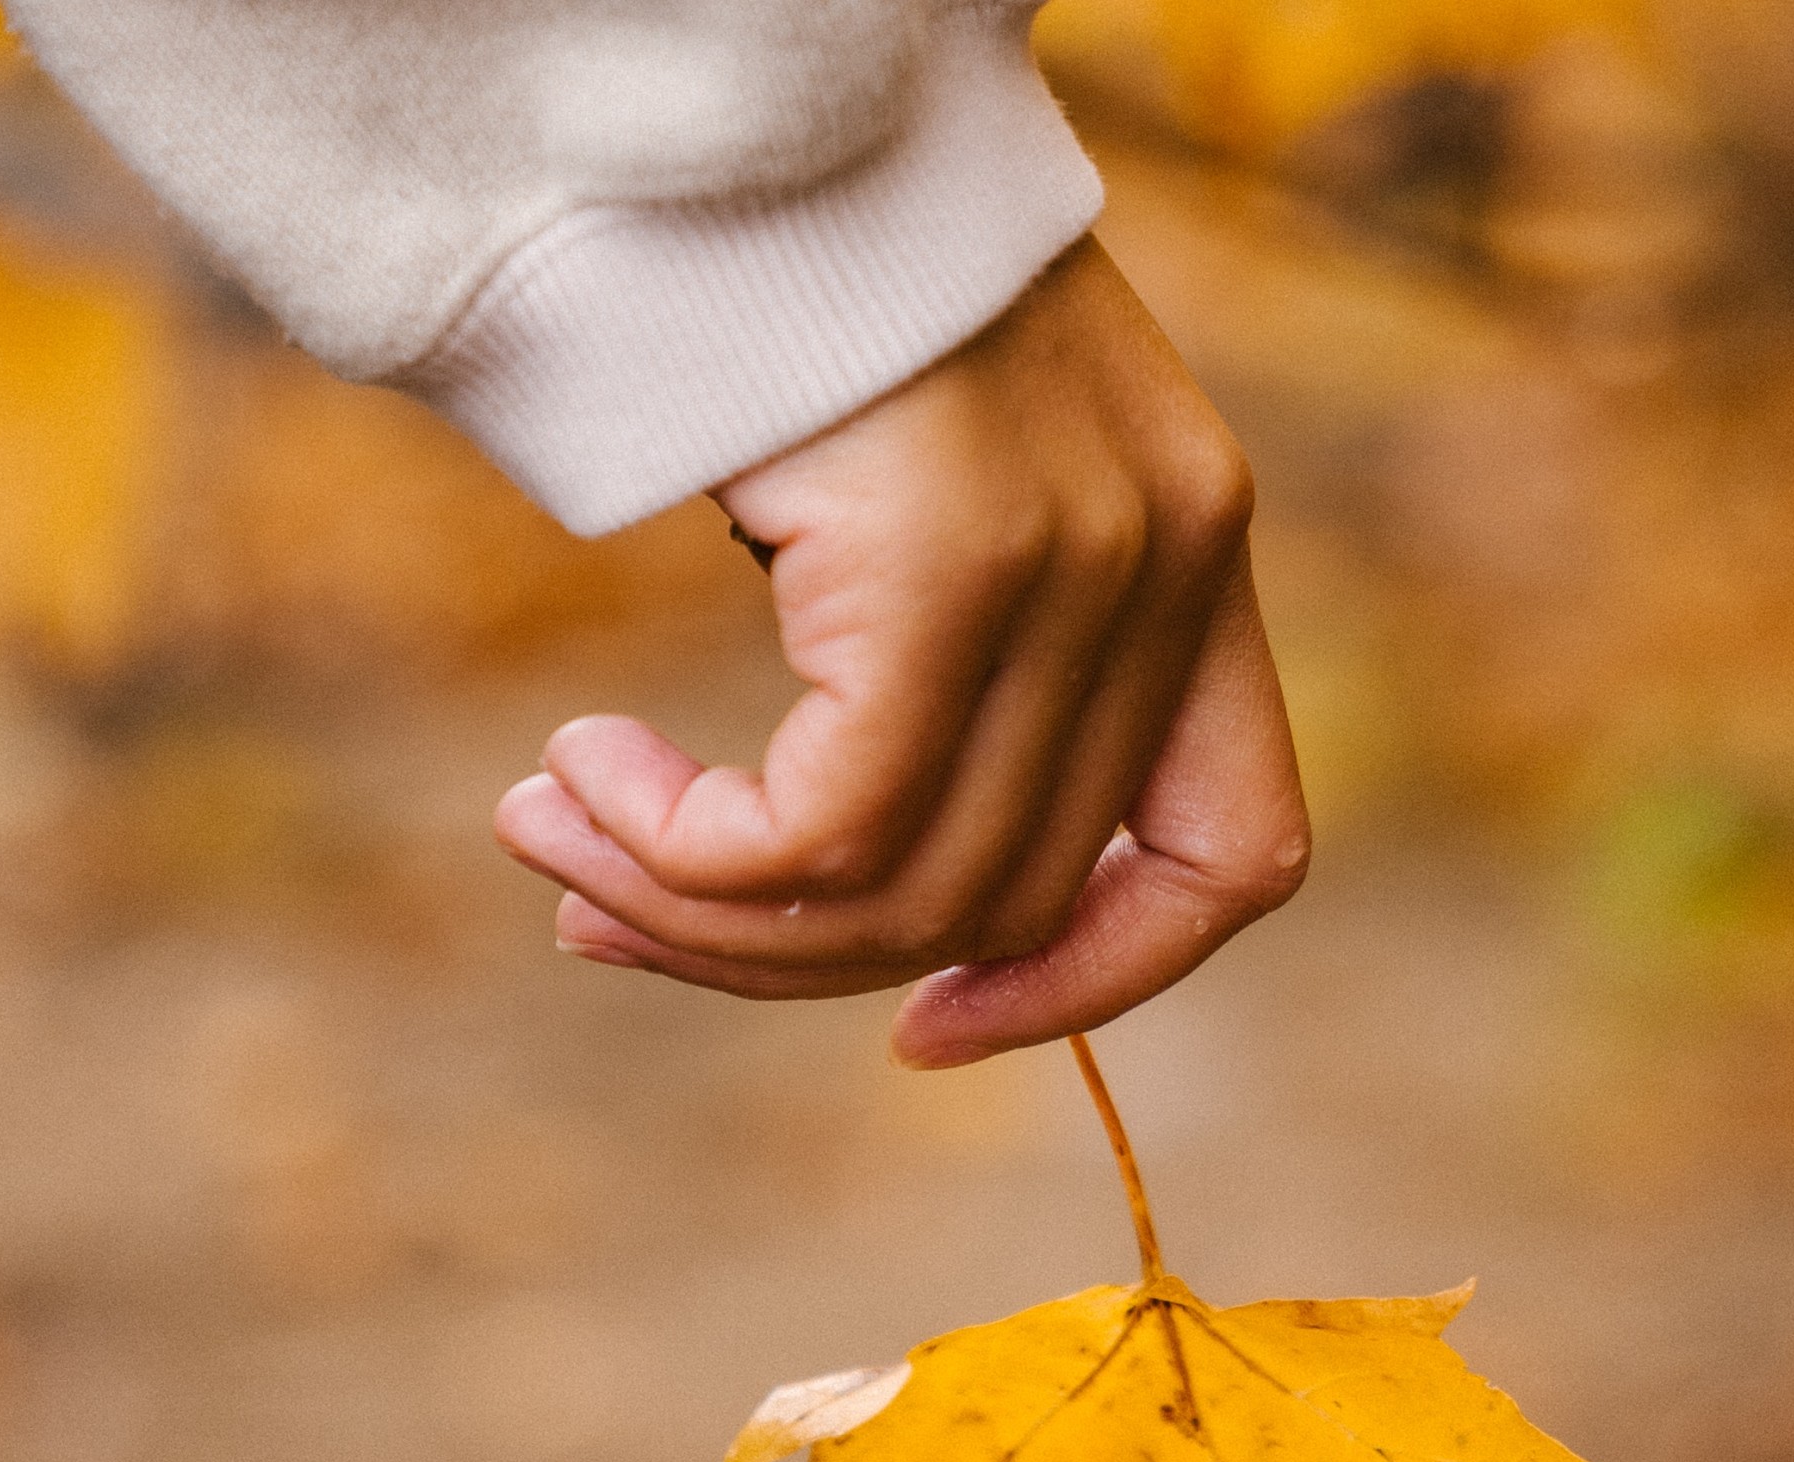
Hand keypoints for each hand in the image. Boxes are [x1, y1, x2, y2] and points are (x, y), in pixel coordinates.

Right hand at [493, 235, 1308, 1067]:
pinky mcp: (954, 562)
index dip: (1097, 982)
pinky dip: (688, 853)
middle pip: (1005, 896)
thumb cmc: (801, 287)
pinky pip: (828, 830)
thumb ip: (950, 662)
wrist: (742, 101)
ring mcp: (1080, 564)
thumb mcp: (927, 487)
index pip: (1237, 853)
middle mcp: (1168, 566)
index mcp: (1195, 556)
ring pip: (905, 890)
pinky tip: (580, 780)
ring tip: (555, 841)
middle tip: (600, 912)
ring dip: (700, 909)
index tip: (924, 1029)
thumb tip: (826, 875)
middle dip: (784, 955)